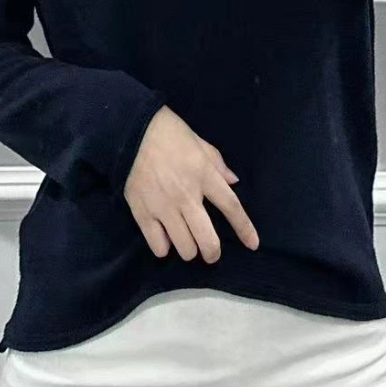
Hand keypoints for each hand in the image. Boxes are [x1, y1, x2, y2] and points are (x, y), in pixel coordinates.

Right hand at [123, 104, 259, 263]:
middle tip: (211, 253)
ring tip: (186, 243)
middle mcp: (187, 196)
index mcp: (204, 176)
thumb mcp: (201, 144)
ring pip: (184, 247)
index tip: (253, 244)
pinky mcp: (142, 212)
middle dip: (212, 252)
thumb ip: (218, 165)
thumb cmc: (170, 134)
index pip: (231, 207)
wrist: (132, 132)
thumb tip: (233, 182)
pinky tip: (165, 240)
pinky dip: (164, 248)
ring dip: (189, 250)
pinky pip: (158, 245)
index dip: (244, 228)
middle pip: (207, 238)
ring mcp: (163, 207)